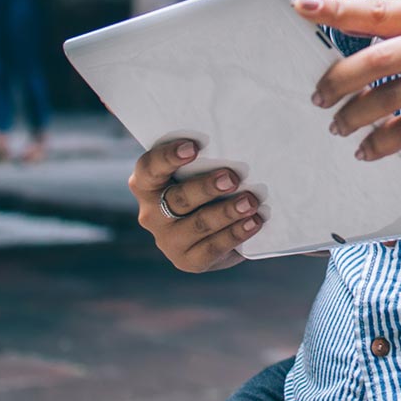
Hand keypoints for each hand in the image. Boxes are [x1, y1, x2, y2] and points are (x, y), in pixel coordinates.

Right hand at [126, 139, 261, 272]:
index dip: (168, 157)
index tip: (193, 147)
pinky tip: (254, 222)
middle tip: (232, 178)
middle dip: (207, 187)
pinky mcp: (187, 260)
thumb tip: (237, 140)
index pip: (150, 168)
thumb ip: (207, 155)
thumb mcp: (201, 165)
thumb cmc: (207, 178)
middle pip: (178, 198)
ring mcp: (167, 240)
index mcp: (147, 184)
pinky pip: (212, 248)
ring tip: (250, 202)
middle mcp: (151, 213)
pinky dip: (235, 234)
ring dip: (227, 212)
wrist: (214, 222)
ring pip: (198, 224)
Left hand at [299, 0, 400, 163]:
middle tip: (317, 96)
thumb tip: (362, 52)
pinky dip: (381, 142)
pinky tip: (368, 150)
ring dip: (354, 115)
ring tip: (338, 127)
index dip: (336, 9)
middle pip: (375, 57)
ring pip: (386, 96)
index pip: (379, 9)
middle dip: (337, 79)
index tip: (301, 6)